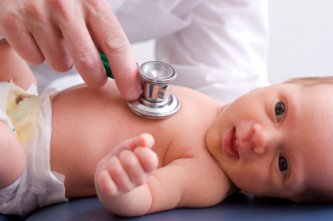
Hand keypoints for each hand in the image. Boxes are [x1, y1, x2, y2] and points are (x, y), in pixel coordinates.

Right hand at [0, 0, 140, 99]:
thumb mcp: (88, 6)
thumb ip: (105, 35)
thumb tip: (125, 71)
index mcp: (92, 1)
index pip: (115, 44)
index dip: (126, 74)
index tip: (132, 93)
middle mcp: (65, 5)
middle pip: (89, 63)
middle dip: (95, 77)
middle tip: (94, 75)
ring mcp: (37, 13)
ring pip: (60, 65)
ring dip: (63, 60)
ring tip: (58, 39)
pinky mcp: (12, 22)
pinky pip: (35, 59)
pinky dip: (39, 53)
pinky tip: (38, 35)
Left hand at [95, 133, 157, 195]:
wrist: (110, 171)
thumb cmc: (125, 155)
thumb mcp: (134, 145)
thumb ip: (143, 140)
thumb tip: (144, 140)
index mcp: (149, 168)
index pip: (150, 160)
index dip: (141, 150)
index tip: (136, 150)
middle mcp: (140, 180)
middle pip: (130, 162)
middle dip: (123, 154)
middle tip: (122, 157)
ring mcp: (127, 187)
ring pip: (117, 171)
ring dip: (112, 162)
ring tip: (113, 163)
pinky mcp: (112, 192)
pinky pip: (107, 186)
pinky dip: (104, 177)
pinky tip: (105, 173)